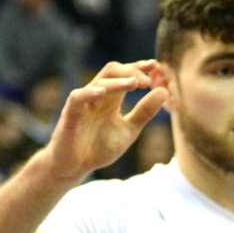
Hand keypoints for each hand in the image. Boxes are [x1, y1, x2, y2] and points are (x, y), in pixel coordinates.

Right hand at [42, 60, 168, 182]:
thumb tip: (164, 91)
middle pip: (111, 72)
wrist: (75, 167)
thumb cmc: (99, 148)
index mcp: (111, 100)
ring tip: (134, 83)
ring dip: (117, 82)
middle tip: (148, 79)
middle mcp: (97, 97)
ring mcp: (83, 104)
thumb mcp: (129, 130)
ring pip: (98, 83)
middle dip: (130, 71)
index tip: (156, 65)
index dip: (138, 68)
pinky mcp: (69, 114)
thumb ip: (144, 111)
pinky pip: (77, 98)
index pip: (124, 75)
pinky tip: (103, 92)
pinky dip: (89, 93)